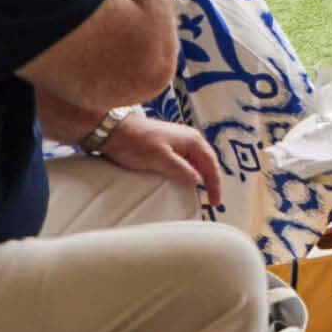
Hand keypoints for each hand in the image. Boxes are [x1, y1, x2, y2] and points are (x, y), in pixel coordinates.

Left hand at [96, 114, 222, 206]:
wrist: (115, 130)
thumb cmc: (136, 142)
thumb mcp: (161, 159)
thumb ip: (182, 170)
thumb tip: (198, 181)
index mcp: (192, 140)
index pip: (211, 165)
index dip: (215, 185)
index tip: (215, 201)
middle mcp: (190, 138)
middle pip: (208, 162)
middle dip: (212, 181)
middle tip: (212, 199)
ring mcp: (180, 140)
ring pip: (197, 162)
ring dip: (201, 176)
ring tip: (202, 192)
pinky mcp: (169, 145)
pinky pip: (187, 160)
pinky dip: (190, 172)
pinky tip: (186, 180)